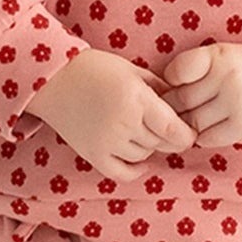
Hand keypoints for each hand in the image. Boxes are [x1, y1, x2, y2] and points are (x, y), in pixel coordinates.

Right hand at [26, 47, 197, 181]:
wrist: (54, 79)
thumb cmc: (96, 69)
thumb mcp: (133, 71)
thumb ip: (160, 90)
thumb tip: (182, 109)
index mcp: (136, 99)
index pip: (172, 130)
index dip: (185, 136)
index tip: (188, 132)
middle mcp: (123, 123)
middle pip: (160, 143)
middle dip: (167, 137)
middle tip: (164, 127)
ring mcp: (107, 142)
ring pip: (143, 156)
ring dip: (148, 147)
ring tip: (140, 131)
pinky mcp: (93, 154)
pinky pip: (122, 173)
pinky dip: (134, 169)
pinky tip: (138, 159)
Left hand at [157, 43, 241, 146]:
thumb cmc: (241, 70)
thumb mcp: (220, 55)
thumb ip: (192, 67)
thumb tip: (155, 96)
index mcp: (220, 56)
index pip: (176, 72)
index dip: (170, 81)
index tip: (176, 83)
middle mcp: (230, 79)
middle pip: (181, 101)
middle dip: (174, 106)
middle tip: (178, 106)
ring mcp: (237, 106)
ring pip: (191, 123)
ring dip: (186, 123)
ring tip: (192, 116)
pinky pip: (205, 139)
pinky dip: (202, 135)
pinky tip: (208, 126)